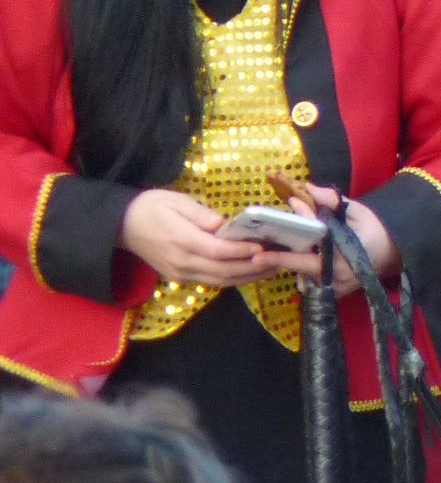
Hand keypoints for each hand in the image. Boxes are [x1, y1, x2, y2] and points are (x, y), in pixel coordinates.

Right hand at [118, 188, 292, 287]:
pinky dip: (232, 279)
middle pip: (223, 271)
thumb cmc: (150, 207)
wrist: (121, 225)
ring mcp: (180, 273)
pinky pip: (211, 281)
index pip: (218, 251)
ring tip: (271, 269)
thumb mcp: (175, 200)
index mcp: (181, 240)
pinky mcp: (179, 277)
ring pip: (219, 281)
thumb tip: (221, 223)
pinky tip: (249, 272)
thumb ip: (200, 213)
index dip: (242, 251)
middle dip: (252, 268)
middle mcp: (182, 262)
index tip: (262, 247)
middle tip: (278, 261)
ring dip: (246, 277)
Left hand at [269, 185, 399, 295]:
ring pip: (306, 277)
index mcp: (347, 251)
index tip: (279, 224)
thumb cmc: (375, 229)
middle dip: (281, 258)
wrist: (394, 252)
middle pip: (303, 266)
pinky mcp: (338, 292)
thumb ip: (333, 200)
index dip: (296, 231)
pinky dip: (304, 274)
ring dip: (292, 265)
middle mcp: (341, 272)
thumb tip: (307, 187)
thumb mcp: (357, 211)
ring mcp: (339, 286)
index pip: (314, 242)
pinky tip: (297, 262)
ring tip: (274, 255)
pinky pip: (313, 285)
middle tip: (259, 254)